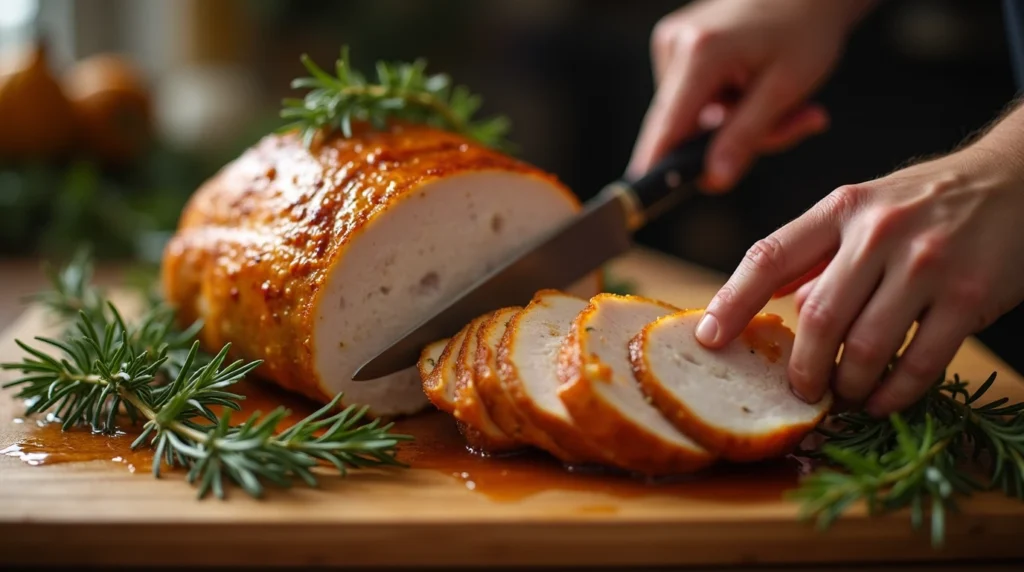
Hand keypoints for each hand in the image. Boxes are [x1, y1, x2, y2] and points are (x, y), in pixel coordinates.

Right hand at [627, 0, 876, 189]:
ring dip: (729, 123)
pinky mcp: (676, 43)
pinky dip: (723, 104)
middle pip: (682, 124)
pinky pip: (692, 96)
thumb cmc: (806, 31)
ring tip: (771, 100)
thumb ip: (746, 137)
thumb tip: (713, 180)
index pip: (669, 125)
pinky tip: (750, 85)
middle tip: (786, 127)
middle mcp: (676, 43)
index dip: (657, 164)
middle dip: (726, 139)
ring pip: (690, 114)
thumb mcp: (786, 89)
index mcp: (701, 52)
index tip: (642, 194)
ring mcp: (672, 41)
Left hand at [694, 109, 1023, 416]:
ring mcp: (927, 263)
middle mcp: (878, 232)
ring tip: (844, 395)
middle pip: (818, 318)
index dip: (732, 301)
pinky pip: (920, 362)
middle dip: (802, 369)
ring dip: (848, 385)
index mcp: (840, 208)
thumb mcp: (861, 209)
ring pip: (866, 346)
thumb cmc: (924, 202)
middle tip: (800, 390)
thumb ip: (815, 253)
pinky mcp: (968, 295)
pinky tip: (883, 400)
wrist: (1015, 180)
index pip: (769, 255)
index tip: (708, 338)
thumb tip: (769, 298)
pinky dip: (894, 393)